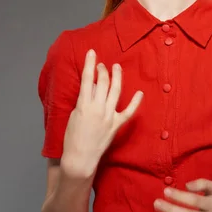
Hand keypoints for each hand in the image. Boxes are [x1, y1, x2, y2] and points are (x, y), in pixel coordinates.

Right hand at [62, 49, 143, 177]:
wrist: (80, 158)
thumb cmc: (72, 138)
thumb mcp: (73, 115)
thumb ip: (83, 101)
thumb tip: (90, 90)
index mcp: (84, 105)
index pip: (87, 79)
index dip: (90, 64)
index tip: (92, 53)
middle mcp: (98, 108)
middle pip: (102, 82)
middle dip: (102, 70)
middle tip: (102, 64)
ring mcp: (109, 116)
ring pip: (116, 91)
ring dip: (117, 77)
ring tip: (116, 67)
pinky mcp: (116, 125)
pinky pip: (129, 112)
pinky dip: (135, 102)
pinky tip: (139, 93)